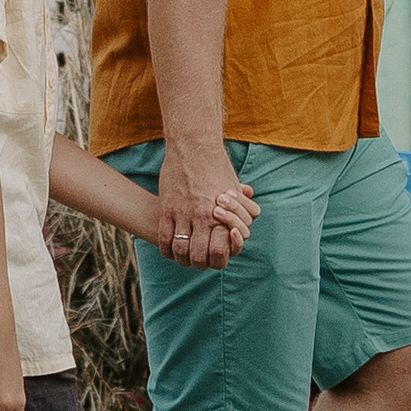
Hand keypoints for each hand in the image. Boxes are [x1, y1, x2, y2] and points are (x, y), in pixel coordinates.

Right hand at [157, 140, 248, 272]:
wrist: (194, 147)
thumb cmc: (217, 167)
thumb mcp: (234, 189)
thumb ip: (241, 209)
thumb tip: (246, 222)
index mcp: (222, 215)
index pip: (220, 253)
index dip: (216, 260)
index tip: (213, 256)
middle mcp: (203, 217)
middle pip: (199, 257)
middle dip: (199, 263)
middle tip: (198, 260)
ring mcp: (183, 214)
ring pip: (180, 251)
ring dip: (182, 258)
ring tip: (184, 256)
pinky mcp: (167, 209)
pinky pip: (164, 239)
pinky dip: (167, 250)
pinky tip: (171, 249)